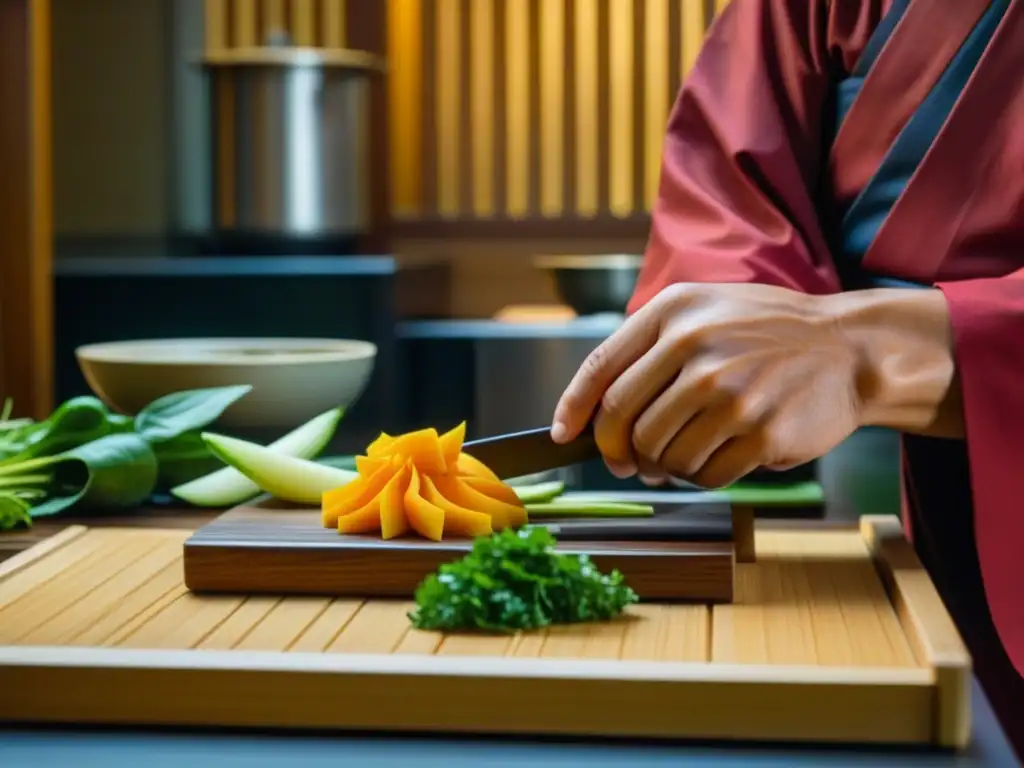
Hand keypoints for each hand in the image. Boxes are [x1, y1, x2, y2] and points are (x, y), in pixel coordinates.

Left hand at [550, 283, 865, 488]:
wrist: (848, 347)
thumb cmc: (765, 332)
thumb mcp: (702, 311)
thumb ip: (646, 349)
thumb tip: (591, 415)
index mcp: (674, 313)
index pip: (600, 369)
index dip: (573, 409)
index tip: (562, 436)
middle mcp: (696, 347)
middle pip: (623, 423)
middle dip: (616, 452)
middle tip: (628, 462)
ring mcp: (729, 392)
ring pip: (661, 455)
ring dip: (665, 466)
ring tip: (685, 452)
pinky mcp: (760, 433)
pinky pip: (703, 475)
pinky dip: (701, 477)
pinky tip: (718, 457)